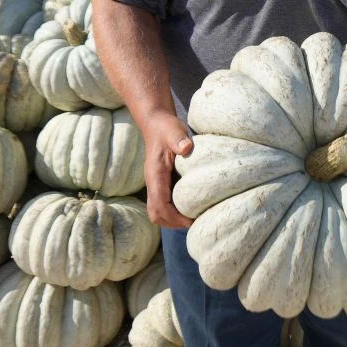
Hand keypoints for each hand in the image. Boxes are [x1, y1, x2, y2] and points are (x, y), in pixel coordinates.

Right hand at [141, 110, 194, 227]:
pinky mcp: (160, 184)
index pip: (159, 204)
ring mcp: (155, 184)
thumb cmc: (166, 128)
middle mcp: (153, 183)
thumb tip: (186, 148)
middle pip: (156, 214)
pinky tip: (190, 207)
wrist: (156, 124)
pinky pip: (163, 205)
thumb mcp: (173, 130)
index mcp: (155, 175)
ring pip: (157, 212)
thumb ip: (178, 139)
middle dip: (173, 223)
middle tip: (194, 222)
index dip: (174, 217)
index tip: (191, 220)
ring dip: (172, 219)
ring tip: (193, 218)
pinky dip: (174, 212)